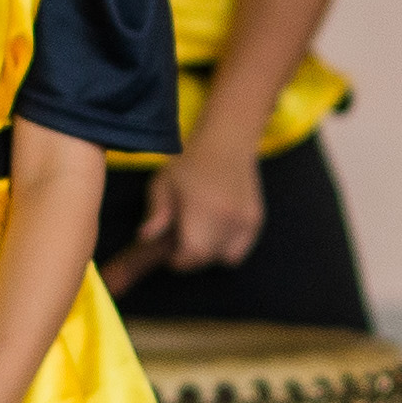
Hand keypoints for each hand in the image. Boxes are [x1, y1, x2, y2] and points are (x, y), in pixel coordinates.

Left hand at [137, 136, 266, 273]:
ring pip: (225, 257)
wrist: (227, 142)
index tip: (170, 253)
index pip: (193, 254)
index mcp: (202, 209)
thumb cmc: (190, 162)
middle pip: (207, 258)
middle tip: (182, 241)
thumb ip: (155, 213)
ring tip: (202, 233)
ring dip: (211, 253)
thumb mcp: (163, 183)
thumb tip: (145, 237)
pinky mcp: (256, 220)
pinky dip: (228, 248)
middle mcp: (228, 218)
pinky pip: (240, 250)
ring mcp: (245, 220)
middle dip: (191, 257)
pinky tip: (218, 230)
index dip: (178, 260)